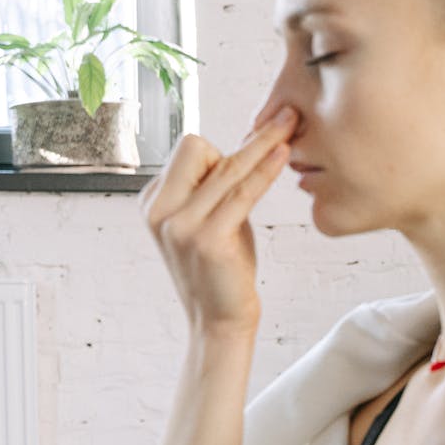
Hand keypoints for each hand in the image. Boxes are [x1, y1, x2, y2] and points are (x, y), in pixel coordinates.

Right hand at [141, 107, 298, 335]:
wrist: (220, 322)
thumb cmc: (224, 270)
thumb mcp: (214, 221)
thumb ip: (218, 188)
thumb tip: (250, 143)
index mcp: (153, 202)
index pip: (187, 152)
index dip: (221, 155)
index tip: (250, 161)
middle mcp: (159, 210)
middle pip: (197, 148)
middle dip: (239, 144)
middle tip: (284, 124)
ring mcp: (180, 225)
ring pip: (227, 168)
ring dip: (263, 143)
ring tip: (291, 121)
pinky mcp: (207, 239)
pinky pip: (242, 192)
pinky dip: (265, 171)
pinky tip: (284, 153)